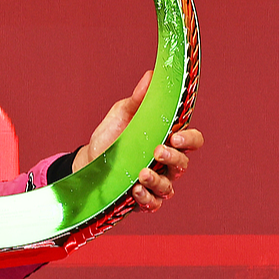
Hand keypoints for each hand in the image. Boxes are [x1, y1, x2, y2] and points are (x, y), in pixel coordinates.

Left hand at [72, 70, 203, 210]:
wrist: (87, 161)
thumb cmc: (110, 136)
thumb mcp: (122, 114)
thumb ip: (139, 99)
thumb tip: (151, 75)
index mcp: (167, 140)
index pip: (192, 141)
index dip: (190, 139)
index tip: (175, 136)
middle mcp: (166, 163)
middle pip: (184, 164)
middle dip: (174, 158)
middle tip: (157, 151)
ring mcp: (156, 182)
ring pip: (169, 186)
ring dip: (158, 180)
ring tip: (141, 173)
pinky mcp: (142, 199)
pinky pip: (153, 203)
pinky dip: (147, 198)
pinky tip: (135, 190)